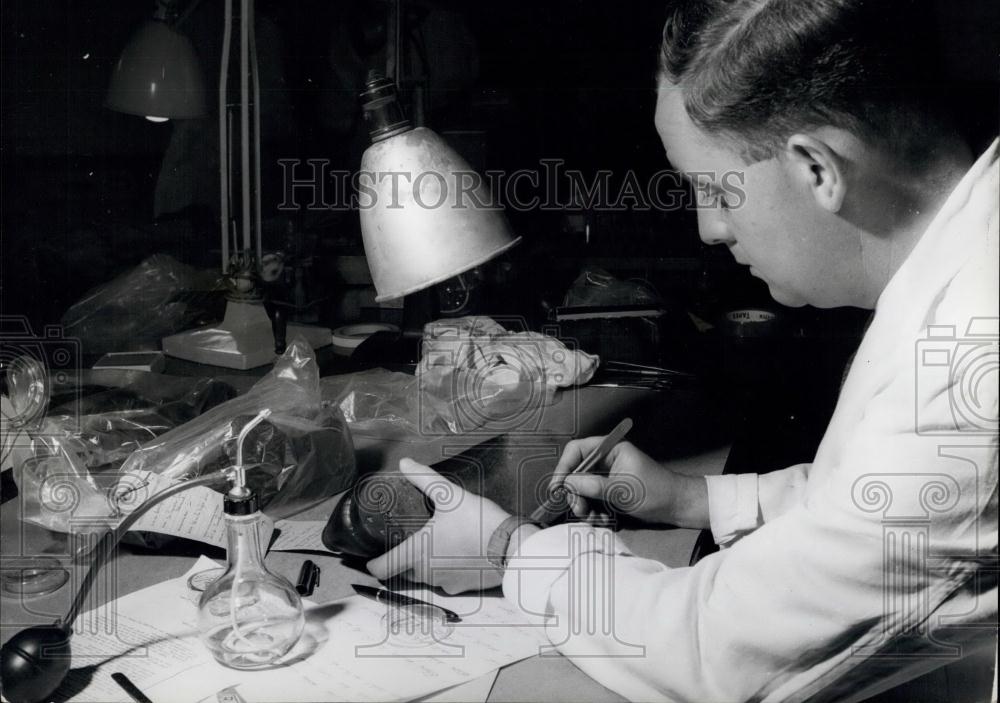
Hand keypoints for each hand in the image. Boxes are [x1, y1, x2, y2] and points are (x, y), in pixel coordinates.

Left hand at [366, 458, 510, 593]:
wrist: (512, 548)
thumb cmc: (477, 522)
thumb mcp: (450, 495)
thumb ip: (425, 479)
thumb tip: (405, 463)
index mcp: (417, 552)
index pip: (381, 569)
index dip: (372, 564)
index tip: (372, 556)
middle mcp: (426, 573)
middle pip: (402, 573)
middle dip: (402, 560)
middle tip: (408, 541)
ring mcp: (444, 583)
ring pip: (424, 578)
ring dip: (424, 566)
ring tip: (435, 545)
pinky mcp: (462, 588)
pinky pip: (445, 582)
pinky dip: (446, 571)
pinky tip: (457, 555)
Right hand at [548, 438, 708, 527]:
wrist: (678, 508)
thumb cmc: (656, 492)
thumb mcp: (622, 490)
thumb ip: (593, 486)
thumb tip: (567, 484)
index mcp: (610, 449)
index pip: (577, 450)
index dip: (564, 467)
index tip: (558, 488)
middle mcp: (607, 460)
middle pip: (577, 472)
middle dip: (575, 492)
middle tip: (579, 510)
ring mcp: (609, 476)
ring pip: (583, 488)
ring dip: (584, 504)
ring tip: (592, 518)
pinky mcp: (611, 492)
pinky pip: (593, 499)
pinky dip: (594, 510)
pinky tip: (603, 520)